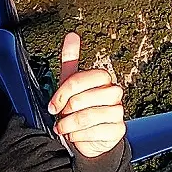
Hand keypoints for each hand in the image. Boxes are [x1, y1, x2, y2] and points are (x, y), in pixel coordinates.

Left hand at [47, 33, 125, 157]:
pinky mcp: (118, 130)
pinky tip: (76, 136)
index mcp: (103, 79)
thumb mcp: (71, 84)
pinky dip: (78, 137)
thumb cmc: (78, 108)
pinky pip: (94, 132)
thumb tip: (72, 34)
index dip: (66, 91)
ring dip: (69, 126)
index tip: (54, 104)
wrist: (89, 137)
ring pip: (88, 116)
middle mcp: (114, 93)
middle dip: (66, 110)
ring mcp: (118, 112)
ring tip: (63, 129)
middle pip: (85, 98)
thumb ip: (71, 59)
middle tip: (60, 116)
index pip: (86, 78)